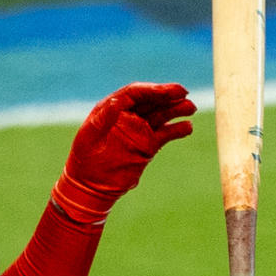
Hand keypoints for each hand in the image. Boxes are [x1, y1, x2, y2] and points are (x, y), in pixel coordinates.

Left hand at [50, 82, 195, 225]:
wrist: (91, 186)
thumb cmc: (85, 160)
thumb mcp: (90, 138)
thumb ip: (104, 119)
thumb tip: (115, 100)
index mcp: (112, 108)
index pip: (135, 93)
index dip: (152, 89)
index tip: (167, 90)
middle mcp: (128, 115)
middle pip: (151, 100)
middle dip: (168, 95)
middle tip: (184, 93)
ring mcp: (139, 129)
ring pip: (161, 114)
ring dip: (176, 109)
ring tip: (190, 107)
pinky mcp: (148, 145)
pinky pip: (166, 133)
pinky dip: (177, 129)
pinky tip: (187, 127)